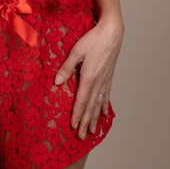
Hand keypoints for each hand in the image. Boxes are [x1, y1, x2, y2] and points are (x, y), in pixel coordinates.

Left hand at [54, 17, 123, 139]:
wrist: (112, 32)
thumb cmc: (93, 39)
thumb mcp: (76, 51)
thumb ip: (67, 67)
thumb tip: (57, 82)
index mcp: (88, 77)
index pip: (81, 101)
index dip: (77, 115)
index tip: (73, 127)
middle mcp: (98, 82)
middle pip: (90, 107)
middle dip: (85, 122)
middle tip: (81, 136)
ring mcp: (105, 80)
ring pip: (99, 104)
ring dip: (95, 118)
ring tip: (93, 131)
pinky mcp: (109, 76)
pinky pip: (107, 95)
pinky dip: (104, 106)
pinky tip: (104, 113)